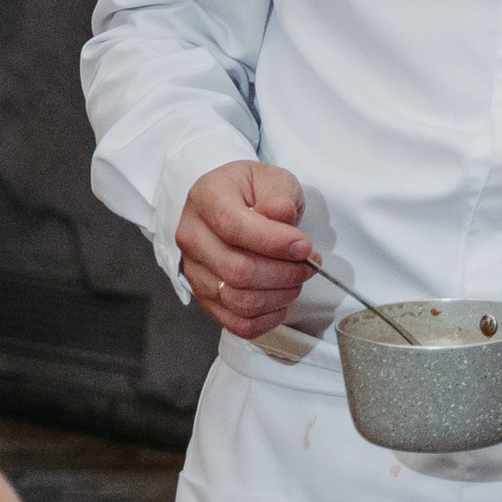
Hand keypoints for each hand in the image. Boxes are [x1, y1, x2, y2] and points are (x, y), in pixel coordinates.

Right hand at [178, 161, 314, 340]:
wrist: (231, 203)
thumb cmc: (253, 192)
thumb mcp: (271, 179)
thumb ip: (278, 196)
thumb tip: (281, 217)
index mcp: (206, 199)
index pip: (233, 226)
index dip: (273, 242)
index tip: (304, 246)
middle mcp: (192, 236)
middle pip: (236, 270)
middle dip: (283, 273)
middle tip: (308, 264)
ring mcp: (195, 270)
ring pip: (237, 299)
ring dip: (278, 296)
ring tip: (298, 279)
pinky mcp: (204, 297)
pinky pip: (236, 322)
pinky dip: (266, 319)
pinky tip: (282, 302)